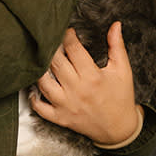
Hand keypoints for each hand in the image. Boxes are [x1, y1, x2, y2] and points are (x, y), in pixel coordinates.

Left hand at [30, 22, 138, 145]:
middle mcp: (76, 90)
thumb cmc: (121, 97)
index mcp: (92, 76)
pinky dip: (33, 97)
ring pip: (43, 82)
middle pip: (55, 62)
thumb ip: (117, 46)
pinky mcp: (60, 118)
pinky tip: (35, 87)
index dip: (68, 36)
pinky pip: (40, 108)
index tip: (68, 32)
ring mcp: (66, 105)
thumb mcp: (123, 70)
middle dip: (51, 48)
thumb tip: (115, 25)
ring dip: (39, 69)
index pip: (73, 49)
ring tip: (42, 60)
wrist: (119, 129)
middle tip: (51, 42)